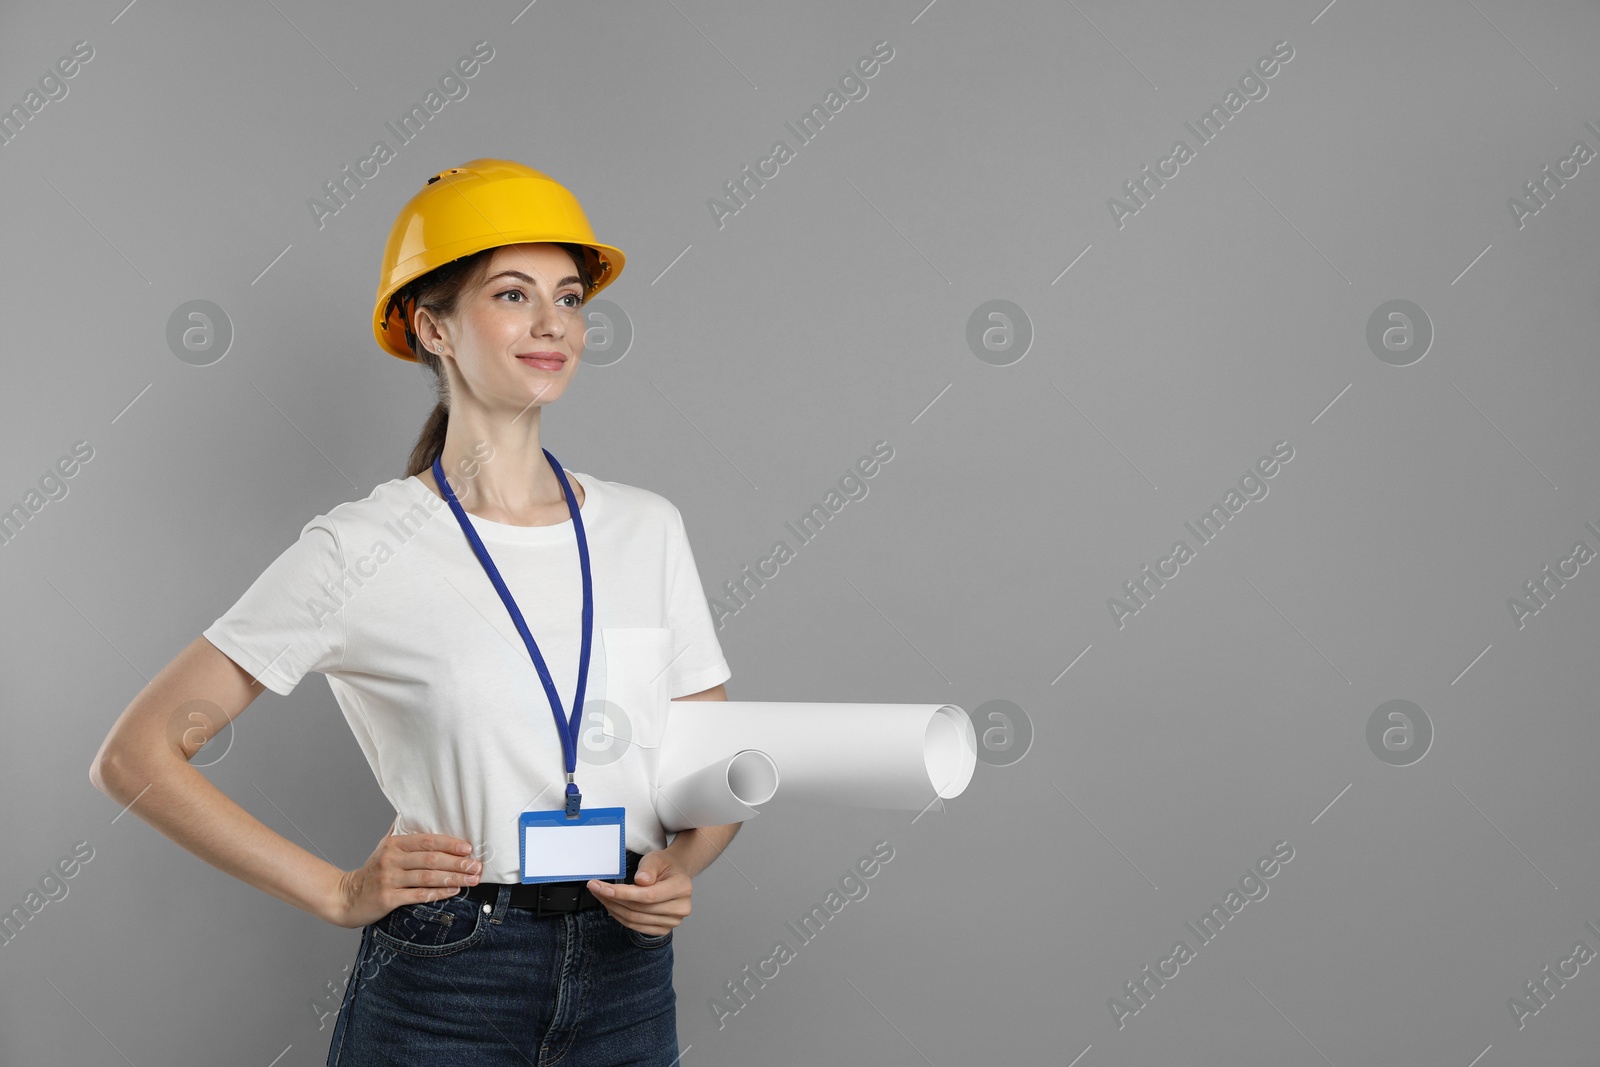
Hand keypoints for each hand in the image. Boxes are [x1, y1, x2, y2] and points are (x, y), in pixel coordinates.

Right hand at [324, 827, 482, 928]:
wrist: (345, 897)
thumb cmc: (371, 872)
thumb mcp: (383, 847)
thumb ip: (401, 831)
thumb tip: (414, 810)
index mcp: (394, 844)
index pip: (427, 841)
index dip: (450, 844)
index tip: (468, 848)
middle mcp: (391, 860)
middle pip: (430, 859)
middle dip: (457, 863)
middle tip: (476, 866)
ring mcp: (389, 879)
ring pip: (427, 877)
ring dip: (452, 878)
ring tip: (471, 879)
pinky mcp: (387, 899)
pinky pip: (418, 895)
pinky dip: (438, 893)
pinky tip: (453, 891)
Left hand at [586, 849, 690, 935]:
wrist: (675, 874)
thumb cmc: (665, 865)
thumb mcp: (656, 858)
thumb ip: (648, 869)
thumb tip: (641, 881)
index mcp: (682, 888)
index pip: (648, 896)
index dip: (623, 893)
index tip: (603, 887)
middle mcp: (681, 908)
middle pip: (639, 909)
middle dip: (612, 899)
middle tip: (595, 888)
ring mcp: (673, 921)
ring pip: (634, 919)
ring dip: (612, 908)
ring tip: (601, 895)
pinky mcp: (662, 929)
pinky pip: (635, 926)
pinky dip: (619, 916)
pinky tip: (611, 905)